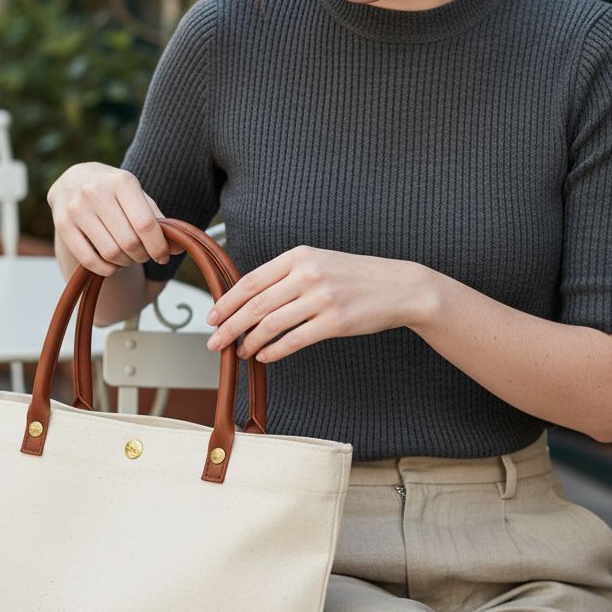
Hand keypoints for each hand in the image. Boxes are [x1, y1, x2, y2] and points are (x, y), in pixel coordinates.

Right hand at [47, 162, 183, 275]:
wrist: (73, 180)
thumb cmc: (114, 192)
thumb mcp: (137, 197)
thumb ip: (159, 221)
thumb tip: (180, 247)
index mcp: (122, 181)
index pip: (146, 224)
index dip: (159, 247)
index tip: (163, 256)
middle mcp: (96, 191)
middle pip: (130, 242)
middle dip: (142, 255)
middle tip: (143, 254)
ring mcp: (76, 208)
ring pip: (111, 253)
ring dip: (125, 262)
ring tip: (127, 256)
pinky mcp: (62, 224)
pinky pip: (90, 260)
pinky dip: (106, 269)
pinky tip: (111, 262)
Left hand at [205, 246, 426, 362]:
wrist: (400, 287)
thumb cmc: (356, 277)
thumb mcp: (320, 263)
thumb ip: (287, 275)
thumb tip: (249, 298)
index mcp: (300, 256)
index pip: (252, 280)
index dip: (227, 301)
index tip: (212, 316)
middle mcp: (309, 274)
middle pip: (256, 304)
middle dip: (229, 326)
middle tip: (214, 342)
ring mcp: (322, 298)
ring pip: (271, 323)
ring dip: (249, 341)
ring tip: (240, 351)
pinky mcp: (335, 322)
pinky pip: (294, 340)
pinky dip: (274, 350)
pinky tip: (264, 356)